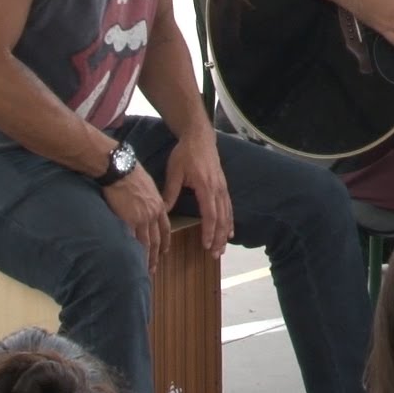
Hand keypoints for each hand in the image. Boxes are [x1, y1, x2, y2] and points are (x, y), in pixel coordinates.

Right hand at [103, 164, 170, 272]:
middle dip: (155, 256)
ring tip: (143, 270)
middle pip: (156, 240)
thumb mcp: (148, 187)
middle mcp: (152, 214)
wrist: (121, 170)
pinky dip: (131, 250)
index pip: (165, 229)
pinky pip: (130, 239)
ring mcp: (141, 218)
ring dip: (145, 258)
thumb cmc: (133, 174)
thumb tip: (146, 206)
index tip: (164, 252)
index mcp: (159, 206)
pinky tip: (129, 259)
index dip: (165, 242)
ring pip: (145, 243)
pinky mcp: (127, 219)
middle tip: (153, 269)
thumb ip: (149, 200)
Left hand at [162, 130, 233, 257]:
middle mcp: (217, 189)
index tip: (206, 245)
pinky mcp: (224, 186)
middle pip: (221, 218)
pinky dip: (230, 221)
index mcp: (205, 186)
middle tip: (215, 255)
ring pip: (227, 214)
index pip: (209, 213)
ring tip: (222, 249)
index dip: (209, 230)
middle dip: (219, 238)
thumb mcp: (174, 171)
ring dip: (225, 233)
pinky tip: (230, 232)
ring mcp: (223, 187)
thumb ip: (170, 192)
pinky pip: (229, 207)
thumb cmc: (185, 154)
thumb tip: (163, 211)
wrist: (200, 138)